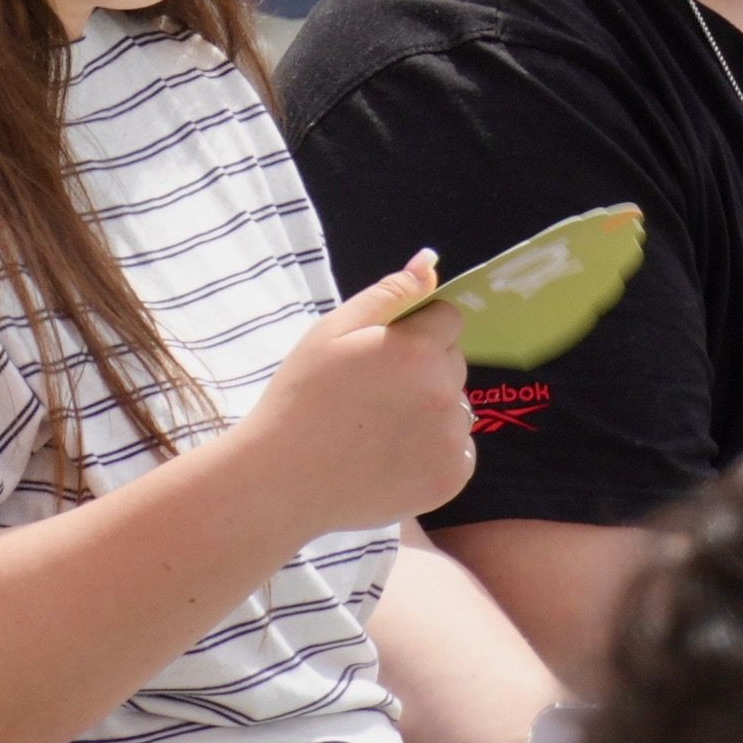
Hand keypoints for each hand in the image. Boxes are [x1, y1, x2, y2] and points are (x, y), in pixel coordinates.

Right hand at [236, 254, 481, 536]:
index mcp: (416, 350)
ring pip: (457, 408)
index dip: (417, 332)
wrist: (283, 479)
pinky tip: (394, 457)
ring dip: (432, 411)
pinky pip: (459, 450)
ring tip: (381, 429)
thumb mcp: (333, 331)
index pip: (448, 319)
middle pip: (454, 363)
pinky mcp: (450, 479)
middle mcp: (444, 393)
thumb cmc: (302, 397)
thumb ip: (389, 294)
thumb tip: (430, 262)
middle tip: (377, 392)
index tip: (384, 353)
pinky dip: (436, 452)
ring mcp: (451, 440)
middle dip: (427, 368)